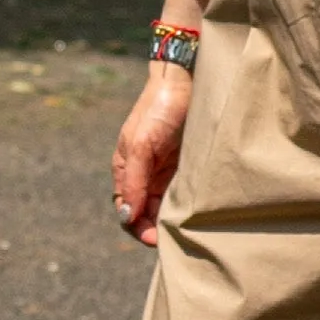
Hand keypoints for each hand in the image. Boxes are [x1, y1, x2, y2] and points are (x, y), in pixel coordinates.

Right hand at [111, 70, 193, 248]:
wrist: (185, 81)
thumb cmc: (158, 110)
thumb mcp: (142, 145)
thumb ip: (134, 182)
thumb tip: (128, 217)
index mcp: (125, 170)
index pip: (126, 210)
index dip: (137, 227)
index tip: (153, 238)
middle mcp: (143, 174)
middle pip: (145, 213)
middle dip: (154, 228)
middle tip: (173, 237)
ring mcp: (164, 171)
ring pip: (164, 207)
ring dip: (170, 219)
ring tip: (184, 228)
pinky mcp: (185, 167)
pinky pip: (182, 195)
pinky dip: (185, 207)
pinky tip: (194, 213)